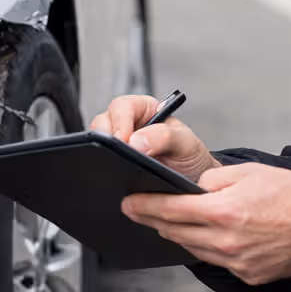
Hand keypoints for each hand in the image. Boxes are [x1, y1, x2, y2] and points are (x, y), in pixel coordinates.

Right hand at [90, 95, 219, 181]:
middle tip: (115, 155)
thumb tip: (136, 141)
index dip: (120, 121)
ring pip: (98, 142)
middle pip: (103, 122)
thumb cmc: (190, 158)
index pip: (123, 107)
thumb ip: (165, 137)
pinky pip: (100, 161)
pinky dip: (103, 167)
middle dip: (106, 138)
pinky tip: (113, 175)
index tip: (124, 140)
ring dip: (102, 152)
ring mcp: (119, 144)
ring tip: (115, 166)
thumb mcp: (185, 144)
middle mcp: (128, 124)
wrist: (193, 184)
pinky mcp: (113, 163)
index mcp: (145, 110)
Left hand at [122, 163, 290, 283]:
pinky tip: (204, 237)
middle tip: (137, 211)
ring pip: (192, 249)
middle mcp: (226, 242)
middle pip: (175, 233)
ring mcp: (236, 262)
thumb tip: (190, 190)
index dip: (144, 206)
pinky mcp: (248, 275)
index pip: (170, 210)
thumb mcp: (248, 172)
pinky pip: (216, 261)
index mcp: (224, 212)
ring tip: (167, 223)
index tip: (128, 203)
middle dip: (153, 221)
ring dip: (177, 235)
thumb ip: (212, 180)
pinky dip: (207, 248)